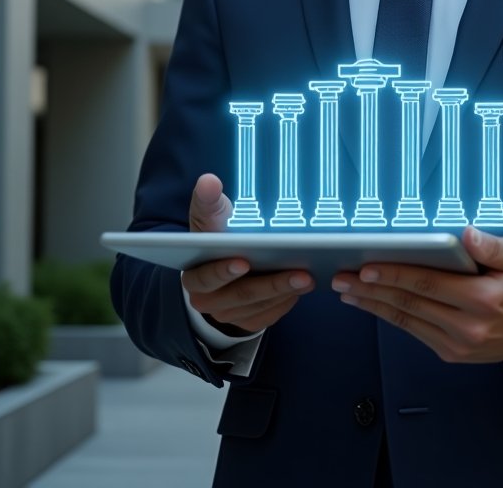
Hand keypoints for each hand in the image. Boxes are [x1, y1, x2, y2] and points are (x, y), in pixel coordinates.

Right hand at [180, 173, 313, 333]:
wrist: (223, 262)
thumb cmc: (218, 235)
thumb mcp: (211, 218)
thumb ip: (208, 201)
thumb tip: (208, 181)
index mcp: (194, 276)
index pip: (205, 278)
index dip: (223, 271)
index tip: (244, 260)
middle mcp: (207, 301)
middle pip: (240, 295)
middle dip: (271, 284)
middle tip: (299, 272)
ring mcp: (228, 315)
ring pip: (258, 306)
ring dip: (285, 292)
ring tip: (309, 277)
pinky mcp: (247, 322)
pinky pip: (268, 316)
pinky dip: (286, 302)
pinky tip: (302, 288)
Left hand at [331, 226, 502, 364]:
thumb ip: (493, 246)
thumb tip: (467, 234)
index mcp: (483, 299)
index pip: (428, 283)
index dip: (395, 275)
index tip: (367, 266)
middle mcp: (468, 326)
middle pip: (409, 304)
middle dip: (371, 290)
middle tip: (342, 278)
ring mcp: (457, 344)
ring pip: (406, 320)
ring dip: (372, 305)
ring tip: (346, 290)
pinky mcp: (451, 352)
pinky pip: (414, 331)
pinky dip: (389, 316)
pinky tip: (371, 303)